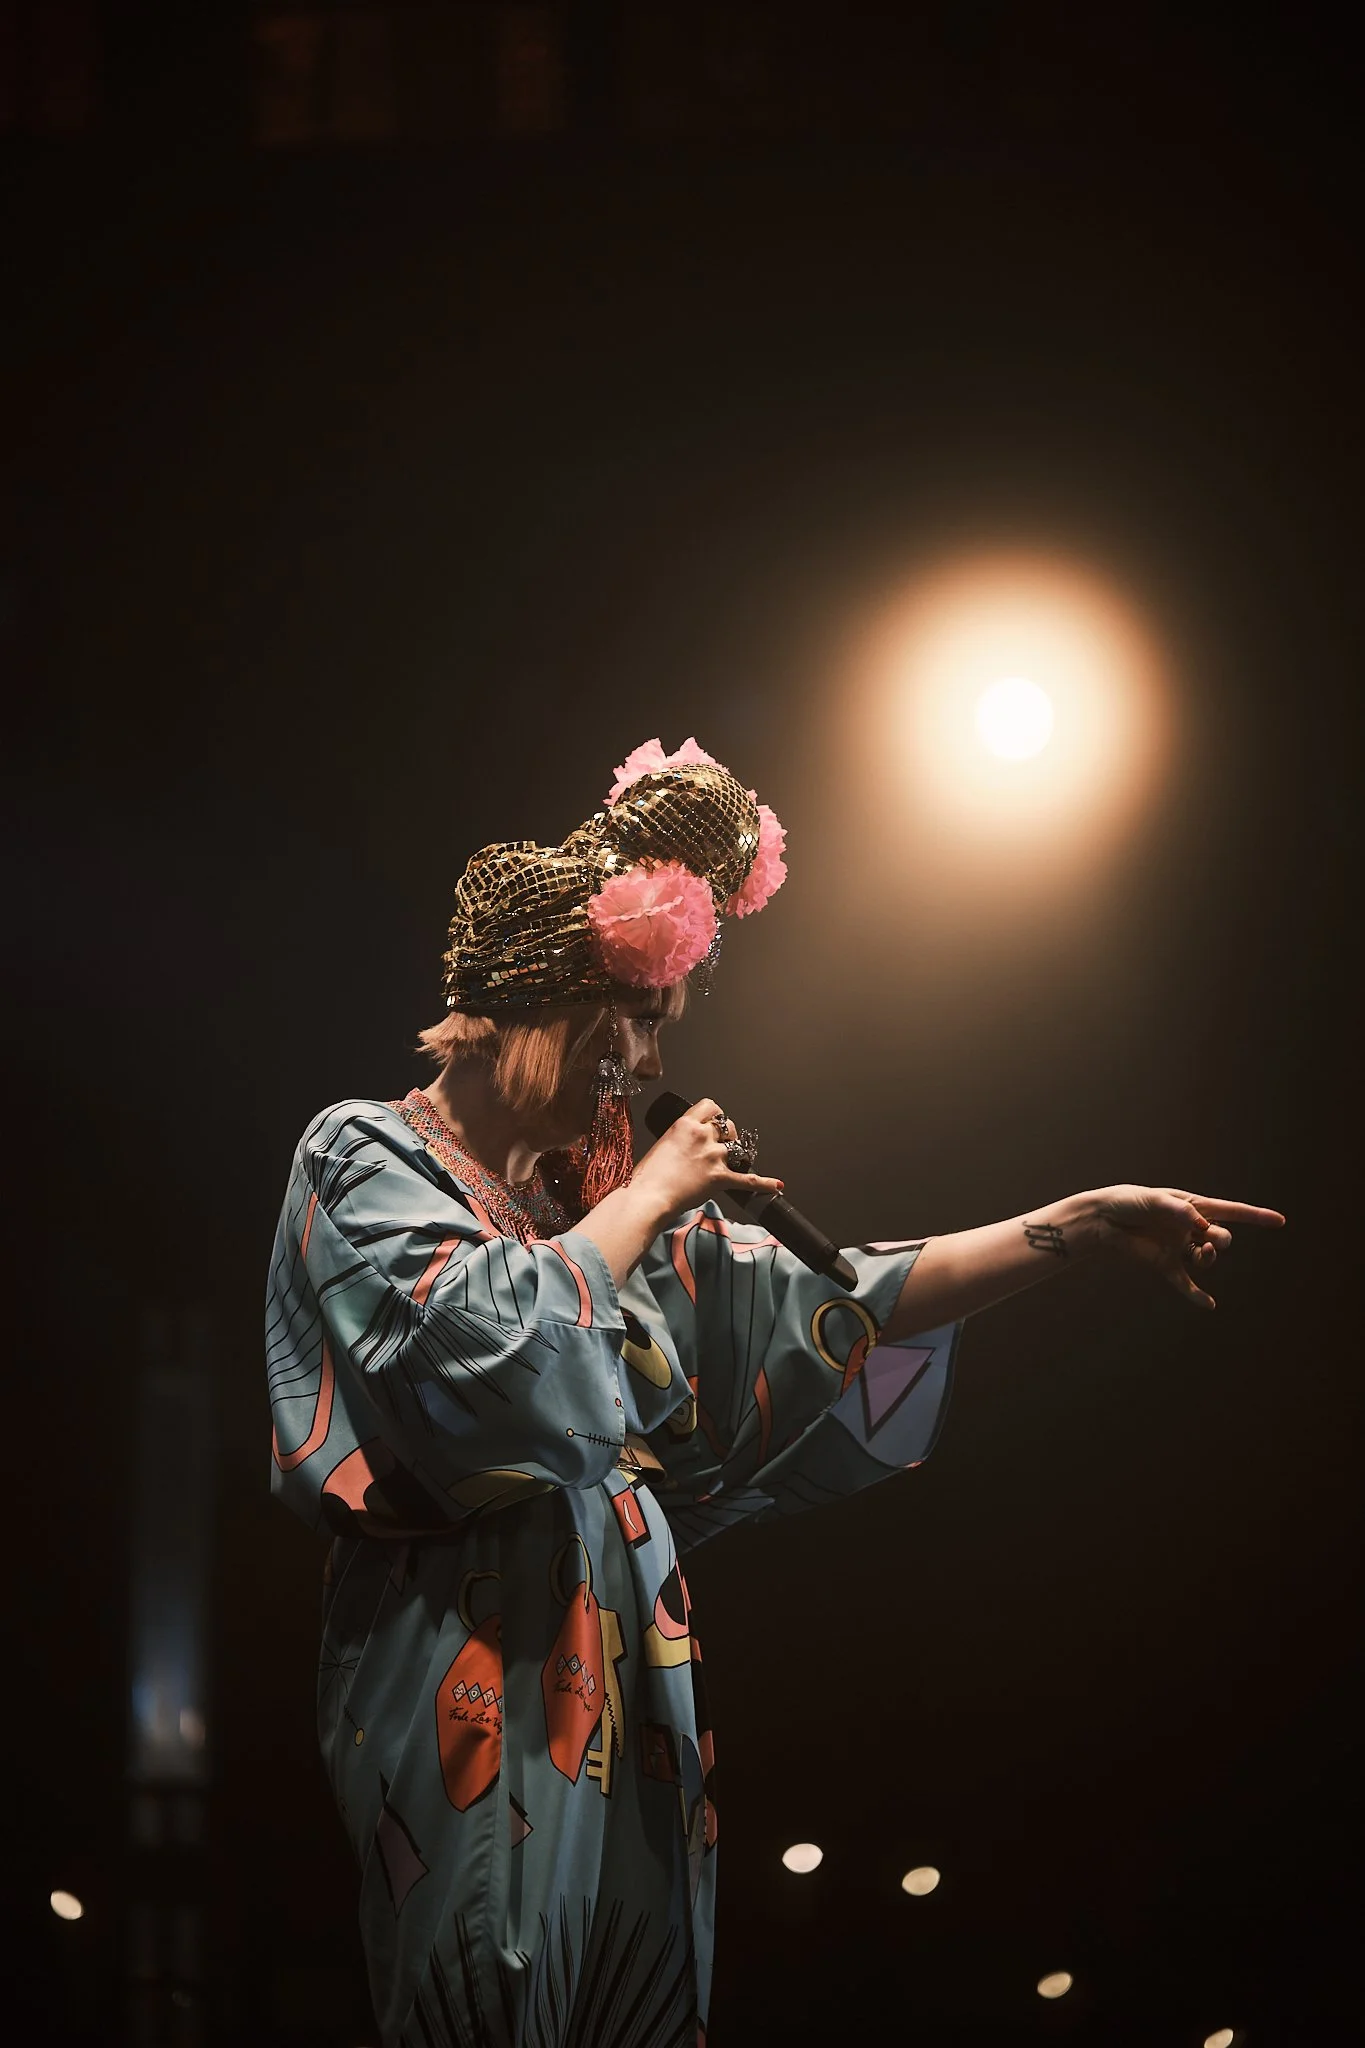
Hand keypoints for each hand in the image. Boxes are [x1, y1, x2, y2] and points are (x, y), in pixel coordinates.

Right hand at [630, 1096, 783, 1227]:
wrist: (648, 1196)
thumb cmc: (647, 1176)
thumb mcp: (660, 1146)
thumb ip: (678, 1141)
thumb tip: (685, 1148)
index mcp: (685, 1124)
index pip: (710, 1106)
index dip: (715, 1115)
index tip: (713, 1123)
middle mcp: (702, 1136)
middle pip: (727, 1125)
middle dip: (727, 1135)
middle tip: (720, 1146)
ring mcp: (713, 1156)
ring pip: (738, 1147)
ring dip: (737, 1154)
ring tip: (733, 1161)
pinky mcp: (720, 1177)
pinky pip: (748, 1180)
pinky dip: (764, 1184)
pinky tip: (775, 1186)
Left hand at [1089, 1184, 1285, 1309]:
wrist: (1103, 1219)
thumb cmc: (1129, 1201)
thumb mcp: (1154, 1200)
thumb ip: (1179, 1211)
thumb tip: (1201, 1225)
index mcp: (1193, 1207)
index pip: (1230, 1211)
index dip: (1255, 1216)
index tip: (1279, 1221)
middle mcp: (1190, 1228)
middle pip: (1220, 1237)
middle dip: (1222, 1239)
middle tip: (1212, 1239)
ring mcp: (1179, 1247)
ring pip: (1206, 1258)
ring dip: (1209, 1258)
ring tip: (1203, 1254)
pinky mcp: (1165, 1264)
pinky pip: (1185, 1283)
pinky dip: (1196, 1295)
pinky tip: (1209, 1305)